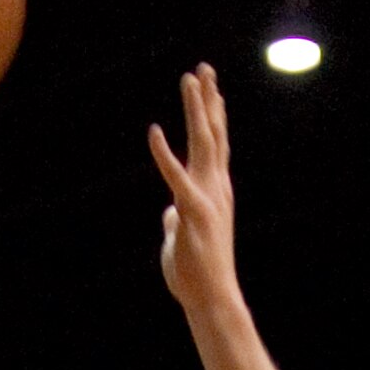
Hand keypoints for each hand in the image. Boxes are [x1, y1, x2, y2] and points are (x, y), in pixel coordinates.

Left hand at [149, 65, 241, 320]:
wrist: (212, 299)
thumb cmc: (197, 274)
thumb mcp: (182, 238)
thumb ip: (177, 219)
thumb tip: (170, 211)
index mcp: (215, 193)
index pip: (216, 147)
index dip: (214, 116)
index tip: (213, 89)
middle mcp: (216, 189)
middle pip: (213, 135)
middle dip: (208, 101)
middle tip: (203, 70)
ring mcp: (207, 198)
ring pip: (203, 144)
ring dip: (197, 110)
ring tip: (191, 79)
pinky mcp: (193, 213)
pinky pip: (176, 178)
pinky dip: (164, 154)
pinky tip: (153, 132)